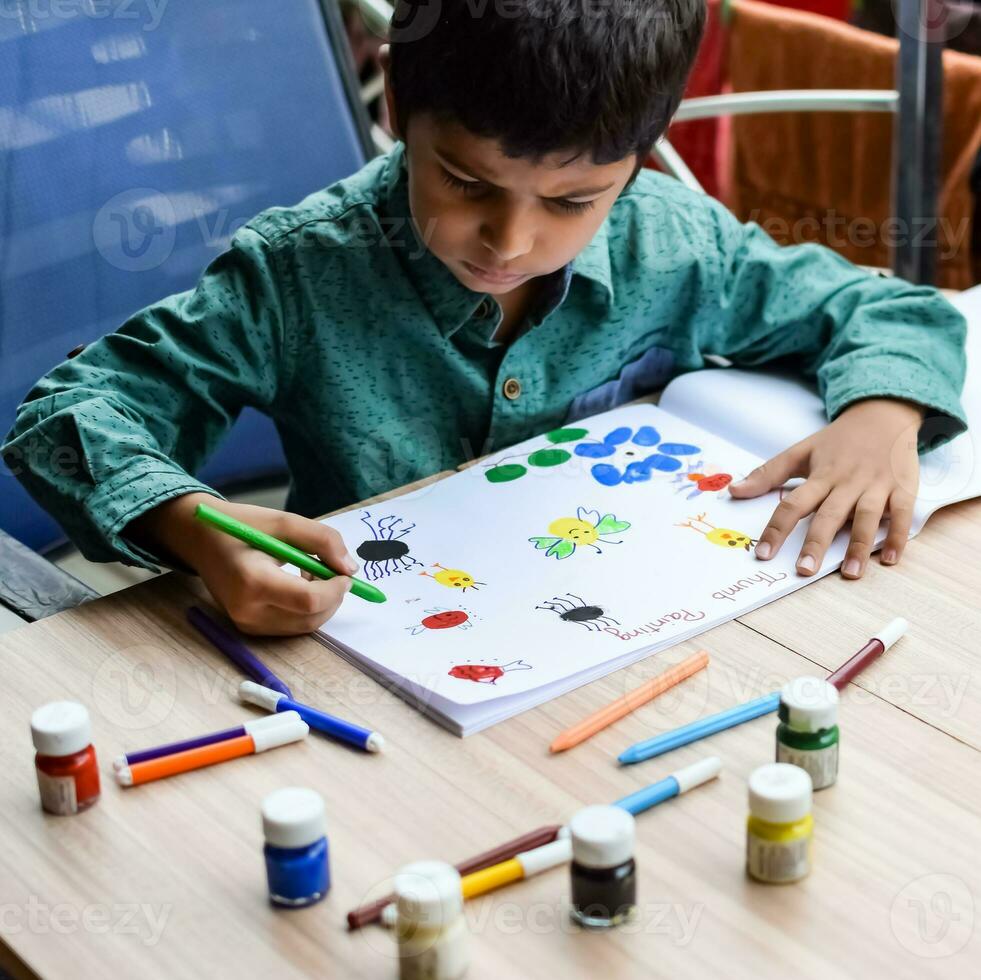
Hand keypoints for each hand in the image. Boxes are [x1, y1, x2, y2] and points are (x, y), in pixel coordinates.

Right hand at [128, 492, 356, 635]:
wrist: (198, 538)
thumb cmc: (241, 525)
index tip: (345, 573)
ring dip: (321, 604)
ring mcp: (245, 624)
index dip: (335, 589)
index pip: (308, 600)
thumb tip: (350, 568)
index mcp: (253, 581)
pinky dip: (305, 610)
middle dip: (333, 598)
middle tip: (332, 571)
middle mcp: (247, 610)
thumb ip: (322, 541)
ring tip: (311, 574)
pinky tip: (298, 585)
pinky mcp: (247, 628)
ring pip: (303, 627)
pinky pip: (290, 627)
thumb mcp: (284, 522)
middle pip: (310, 618)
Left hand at [728, 398, 923, 578]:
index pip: (793, 504)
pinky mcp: (903, 487)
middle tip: (804, 571)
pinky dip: (899, 536)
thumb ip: (768, 473)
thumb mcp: (801, 451)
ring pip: (867, 516)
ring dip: (859, 545)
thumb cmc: (838, 440)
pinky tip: (890, 559)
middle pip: (829, 515)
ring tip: (851, 573)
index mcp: (820, 475)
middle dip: (816, 543)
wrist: (884, 415)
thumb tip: (734, 491)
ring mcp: (877, 485)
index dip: (777, 529)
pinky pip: (902, 513)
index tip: (763, 554)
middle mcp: (847, 481)